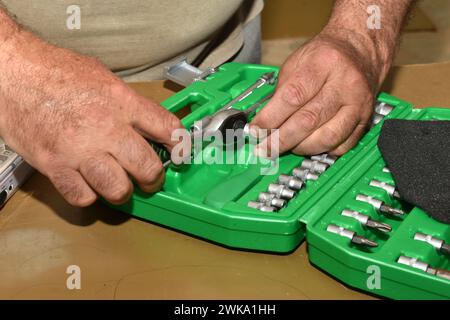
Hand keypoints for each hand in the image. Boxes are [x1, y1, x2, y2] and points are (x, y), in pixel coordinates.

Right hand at [0, 28, 182, 205]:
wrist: (14, 72)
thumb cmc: (56, 72)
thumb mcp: (103, 77)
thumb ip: (128, 103)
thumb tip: (148, 124)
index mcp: (121, 102)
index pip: (167, 128)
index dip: (181, 146)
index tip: (181, 155)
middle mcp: (105, 127)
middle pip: (147, 167)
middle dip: (154, 178)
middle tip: (149, 178)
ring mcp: (80, 149)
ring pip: (118, 189)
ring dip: (122, 190)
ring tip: (118, 183)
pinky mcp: (55, 165)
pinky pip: (82, 197)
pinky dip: (89, 195)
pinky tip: (88, 183)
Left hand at [252, 31, 382, 155]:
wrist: (361, 50)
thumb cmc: (324, 56)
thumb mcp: (297, 62)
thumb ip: (280, 92)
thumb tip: (263, 122)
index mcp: (323, 63)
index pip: (292, 96)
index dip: (270, 118)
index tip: (255, 130)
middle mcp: (345, 83)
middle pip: (308, 120)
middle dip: (281, 139)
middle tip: (264, 148)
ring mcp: (358, 104)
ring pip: (327, 137)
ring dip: (301, 147)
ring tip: (285, 147)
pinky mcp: (365, 120)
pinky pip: (342, 145)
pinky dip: (322, 151)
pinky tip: (309, 145)